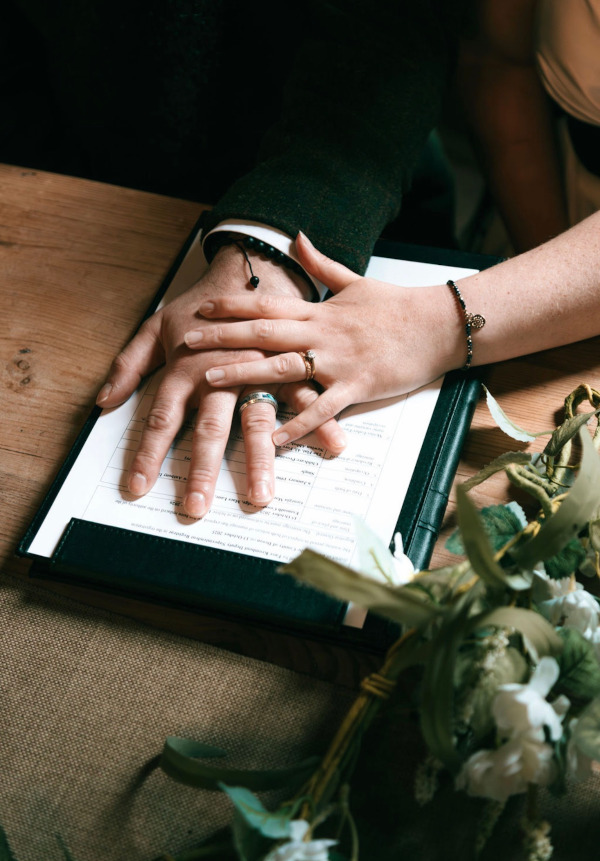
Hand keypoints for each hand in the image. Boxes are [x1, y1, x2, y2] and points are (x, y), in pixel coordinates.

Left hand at [95, 241, 343, 515]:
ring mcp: (259, 369)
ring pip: (258, 420)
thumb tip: (104, 402)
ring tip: (262, 496)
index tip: (138, 489)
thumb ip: (129, 364)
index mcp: (187, 366)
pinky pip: (305, 397)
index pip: (161, 418)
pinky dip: (314, 421)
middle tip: (197, 507)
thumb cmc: (203, 298)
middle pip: (209, 428)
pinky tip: (325, 448)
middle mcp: (222, 371)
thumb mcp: (156, 325)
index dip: (146, 456)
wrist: (253, 261)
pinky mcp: (293, 364)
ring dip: (259, 460)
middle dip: (202, 470)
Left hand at [184, 233, 463, 445]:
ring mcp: (338, 361)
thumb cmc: (397, 306)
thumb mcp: (355, 281)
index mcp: (319, 310)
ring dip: (244, 374)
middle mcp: (322, 333)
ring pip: (283, 368)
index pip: (266, 303)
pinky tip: (273, 438)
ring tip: (209, 382)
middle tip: (186, 343)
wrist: (440, 324)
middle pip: (263, 333)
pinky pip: (322, 407)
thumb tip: (298, 237)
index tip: (200, 306)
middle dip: (221, 338)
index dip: (230, 305)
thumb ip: (321, 264)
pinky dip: (297, 422)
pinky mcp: (358, 386)